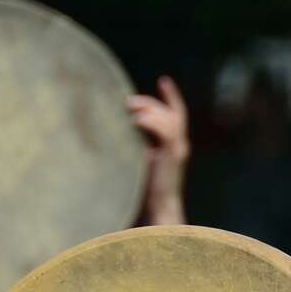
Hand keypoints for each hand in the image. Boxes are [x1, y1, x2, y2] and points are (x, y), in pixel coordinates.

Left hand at [130, 76, 189, 225]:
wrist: (156, 211)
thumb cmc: (142, 192)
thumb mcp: (137, 161)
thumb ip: (133, 144)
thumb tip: (112, 129)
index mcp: (172, 146)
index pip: (176, 114)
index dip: (172, 97)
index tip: (164, 80)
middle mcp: (179, 146)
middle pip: (172, 113)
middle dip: (151, 103)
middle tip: (129, 102)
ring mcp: (178, 150)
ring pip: (169, 119)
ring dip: (149, 110)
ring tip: (130, 112)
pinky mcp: (173, 155)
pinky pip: (165, 130)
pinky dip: (150, 122)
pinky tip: (134, 122)